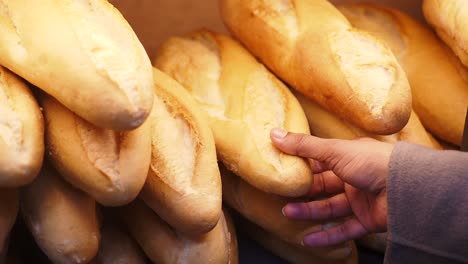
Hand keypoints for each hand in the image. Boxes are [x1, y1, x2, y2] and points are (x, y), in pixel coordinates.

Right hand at [270, 128, 393, 246]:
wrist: (407, 187)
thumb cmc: (373, 161)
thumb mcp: (334, 150)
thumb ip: (304, 146)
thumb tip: (274, 133)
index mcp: (348, 157)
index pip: (319, 162)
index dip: (301, 166)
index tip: (281, 170)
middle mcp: (354, 177)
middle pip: (322, 186)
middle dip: (302, 192)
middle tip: (280, 195)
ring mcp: (361, 200)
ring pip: (330, 207)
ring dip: (309, 212)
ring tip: (288, 213)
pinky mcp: (368, 220)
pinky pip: (344, 229)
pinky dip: (327, 236)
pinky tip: (308, 239)